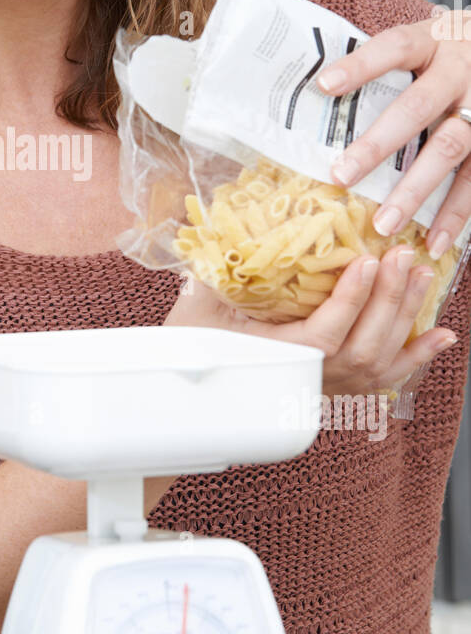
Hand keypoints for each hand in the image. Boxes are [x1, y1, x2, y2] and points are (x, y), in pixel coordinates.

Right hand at [163, 249, 457, 398]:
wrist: (194, 402)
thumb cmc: (191, 355)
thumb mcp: (196, 311)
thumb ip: (215, 275)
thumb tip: (228, 231)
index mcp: (276, 362)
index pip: (323, 335)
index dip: (350, 301)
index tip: (365, 262)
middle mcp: (308, 382)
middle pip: (363, 346)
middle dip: (388, 299)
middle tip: (401, 256)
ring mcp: (329, 390)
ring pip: (381, 360)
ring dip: (405, 317)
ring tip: (420, 275)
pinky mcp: (339, 390)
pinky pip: (387, 379)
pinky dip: (417, 356)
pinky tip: (442, 335)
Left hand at [316, 14, 470, 260]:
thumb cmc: (449, 52)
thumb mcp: (426, 40)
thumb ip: (387, 64)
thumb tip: (320, 93)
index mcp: (434, 41)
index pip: (395, 47)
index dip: (361, 64)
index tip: (324, 85)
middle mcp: (461, 71)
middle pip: (418, 107)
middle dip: (378, 144)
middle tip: (342, 175)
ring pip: (450, 149)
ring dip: (415, 190)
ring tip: (384, 224)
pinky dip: (456, 213)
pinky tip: (435, 242)